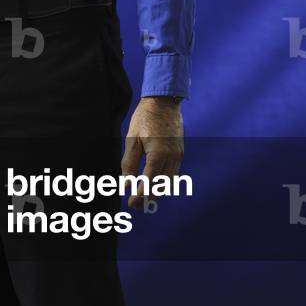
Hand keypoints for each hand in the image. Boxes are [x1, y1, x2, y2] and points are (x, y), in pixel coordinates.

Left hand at [121, 96, 183, 211]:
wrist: (164, 100)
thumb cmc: (145, 117)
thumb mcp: (132, 139)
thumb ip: (129, 163)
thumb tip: (125, 183)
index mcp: (158, 154)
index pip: (148, 183)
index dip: (140, 195)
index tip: (131, 204)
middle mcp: (171, 157)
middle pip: (161, 186)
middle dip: (149, 197)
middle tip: (137, 204)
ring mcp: (178, 155)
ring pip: (169, 181)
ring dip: (158, 191)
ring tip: (145, 196)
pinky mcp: (180, 151)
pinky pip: (174, 172)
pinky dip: (165, 180)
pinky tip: (155, 181)